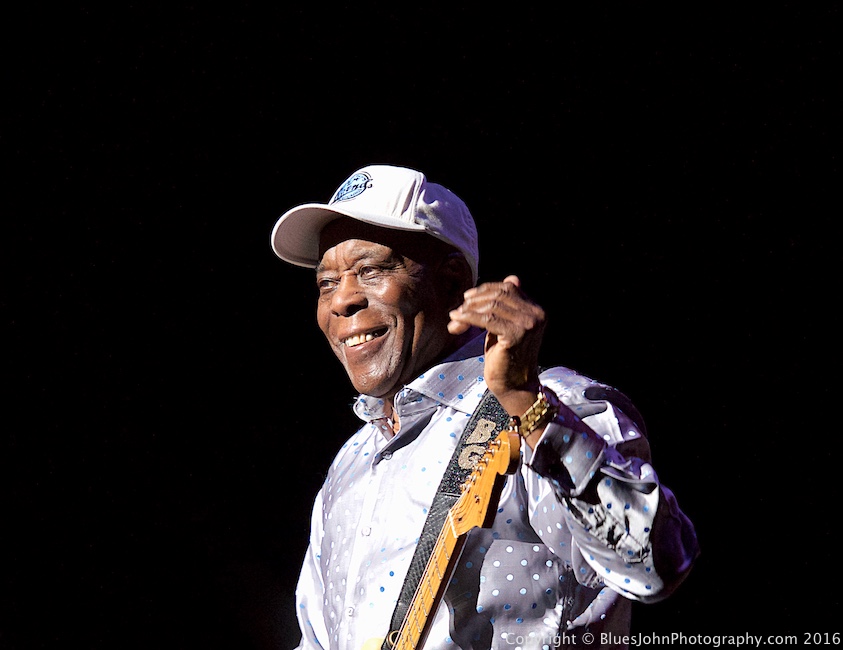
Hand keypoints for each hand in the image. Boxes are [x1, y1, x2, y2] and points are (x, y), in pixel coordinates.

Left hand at [448, 275, 546, 417]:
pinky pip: (487, 320)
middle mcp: (536, 314)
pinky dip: (468, 319)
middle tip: (457, 310)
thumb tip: (512, 277)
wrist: (514, 386)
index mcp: (536, 309)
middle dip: (474, 301)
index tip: (467, 298)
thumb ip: (508, 304)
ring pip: (491, 306)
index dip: (485, 290)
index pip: (509, 287)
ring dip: (468, 311)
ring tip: (454, 318)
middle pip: (499, 295)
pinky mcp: (517, 335)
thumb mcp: (507, 324)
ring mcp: (528, 324)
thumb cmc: (507, 357)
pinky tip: (457, 322)